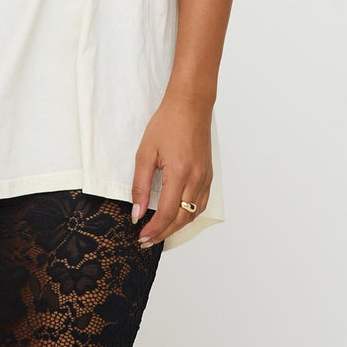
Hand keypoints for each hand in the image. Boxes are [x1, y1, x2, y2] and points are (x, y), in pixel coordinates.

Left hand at [131, 88, 213, 245]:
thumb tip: (137, 213)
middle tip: (146, 240)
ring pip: (192, 214)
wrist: (190, 105)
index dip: (153, 229)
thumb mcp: (145, 152)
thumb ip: (140, 185)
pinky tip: (176, 216)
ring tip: (159, 231)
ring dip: (176, 227)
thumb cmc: (167, 124)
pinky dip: (188, 215)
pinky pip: (201, 204)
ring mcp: (205, 178)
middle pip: (181, 219)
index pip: (166, 213)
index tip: (140, 236)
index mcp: (179, 174)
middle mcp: (196, 180)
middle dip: (163, 233)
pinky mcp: (209, 175)